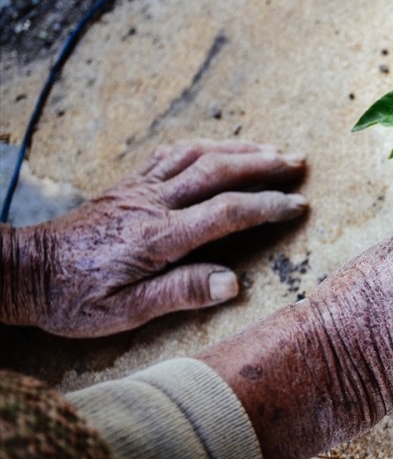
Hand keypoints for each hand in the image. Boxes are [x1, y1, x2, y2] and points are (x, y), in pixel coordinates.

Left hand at [0, 140, 306, 336]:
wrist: (24, 270)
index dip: (268, 206)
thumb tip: (234, 284)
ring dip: (239, 149)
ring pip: (197, 155)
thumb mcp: (126, 311)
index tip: (298, 206)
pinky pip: (172, 153)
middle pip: (218, 171)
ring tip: (273, 148)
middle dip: (263, 164)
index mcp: (159, 237)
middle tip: (299, 162)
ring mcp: (139, 188)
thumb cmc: (73, 298)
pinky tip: (220, 149)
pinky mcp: (128, 184)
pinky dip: (204, 146)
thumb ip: (181, 293)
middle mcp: (153, 203)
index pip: (227, 213)